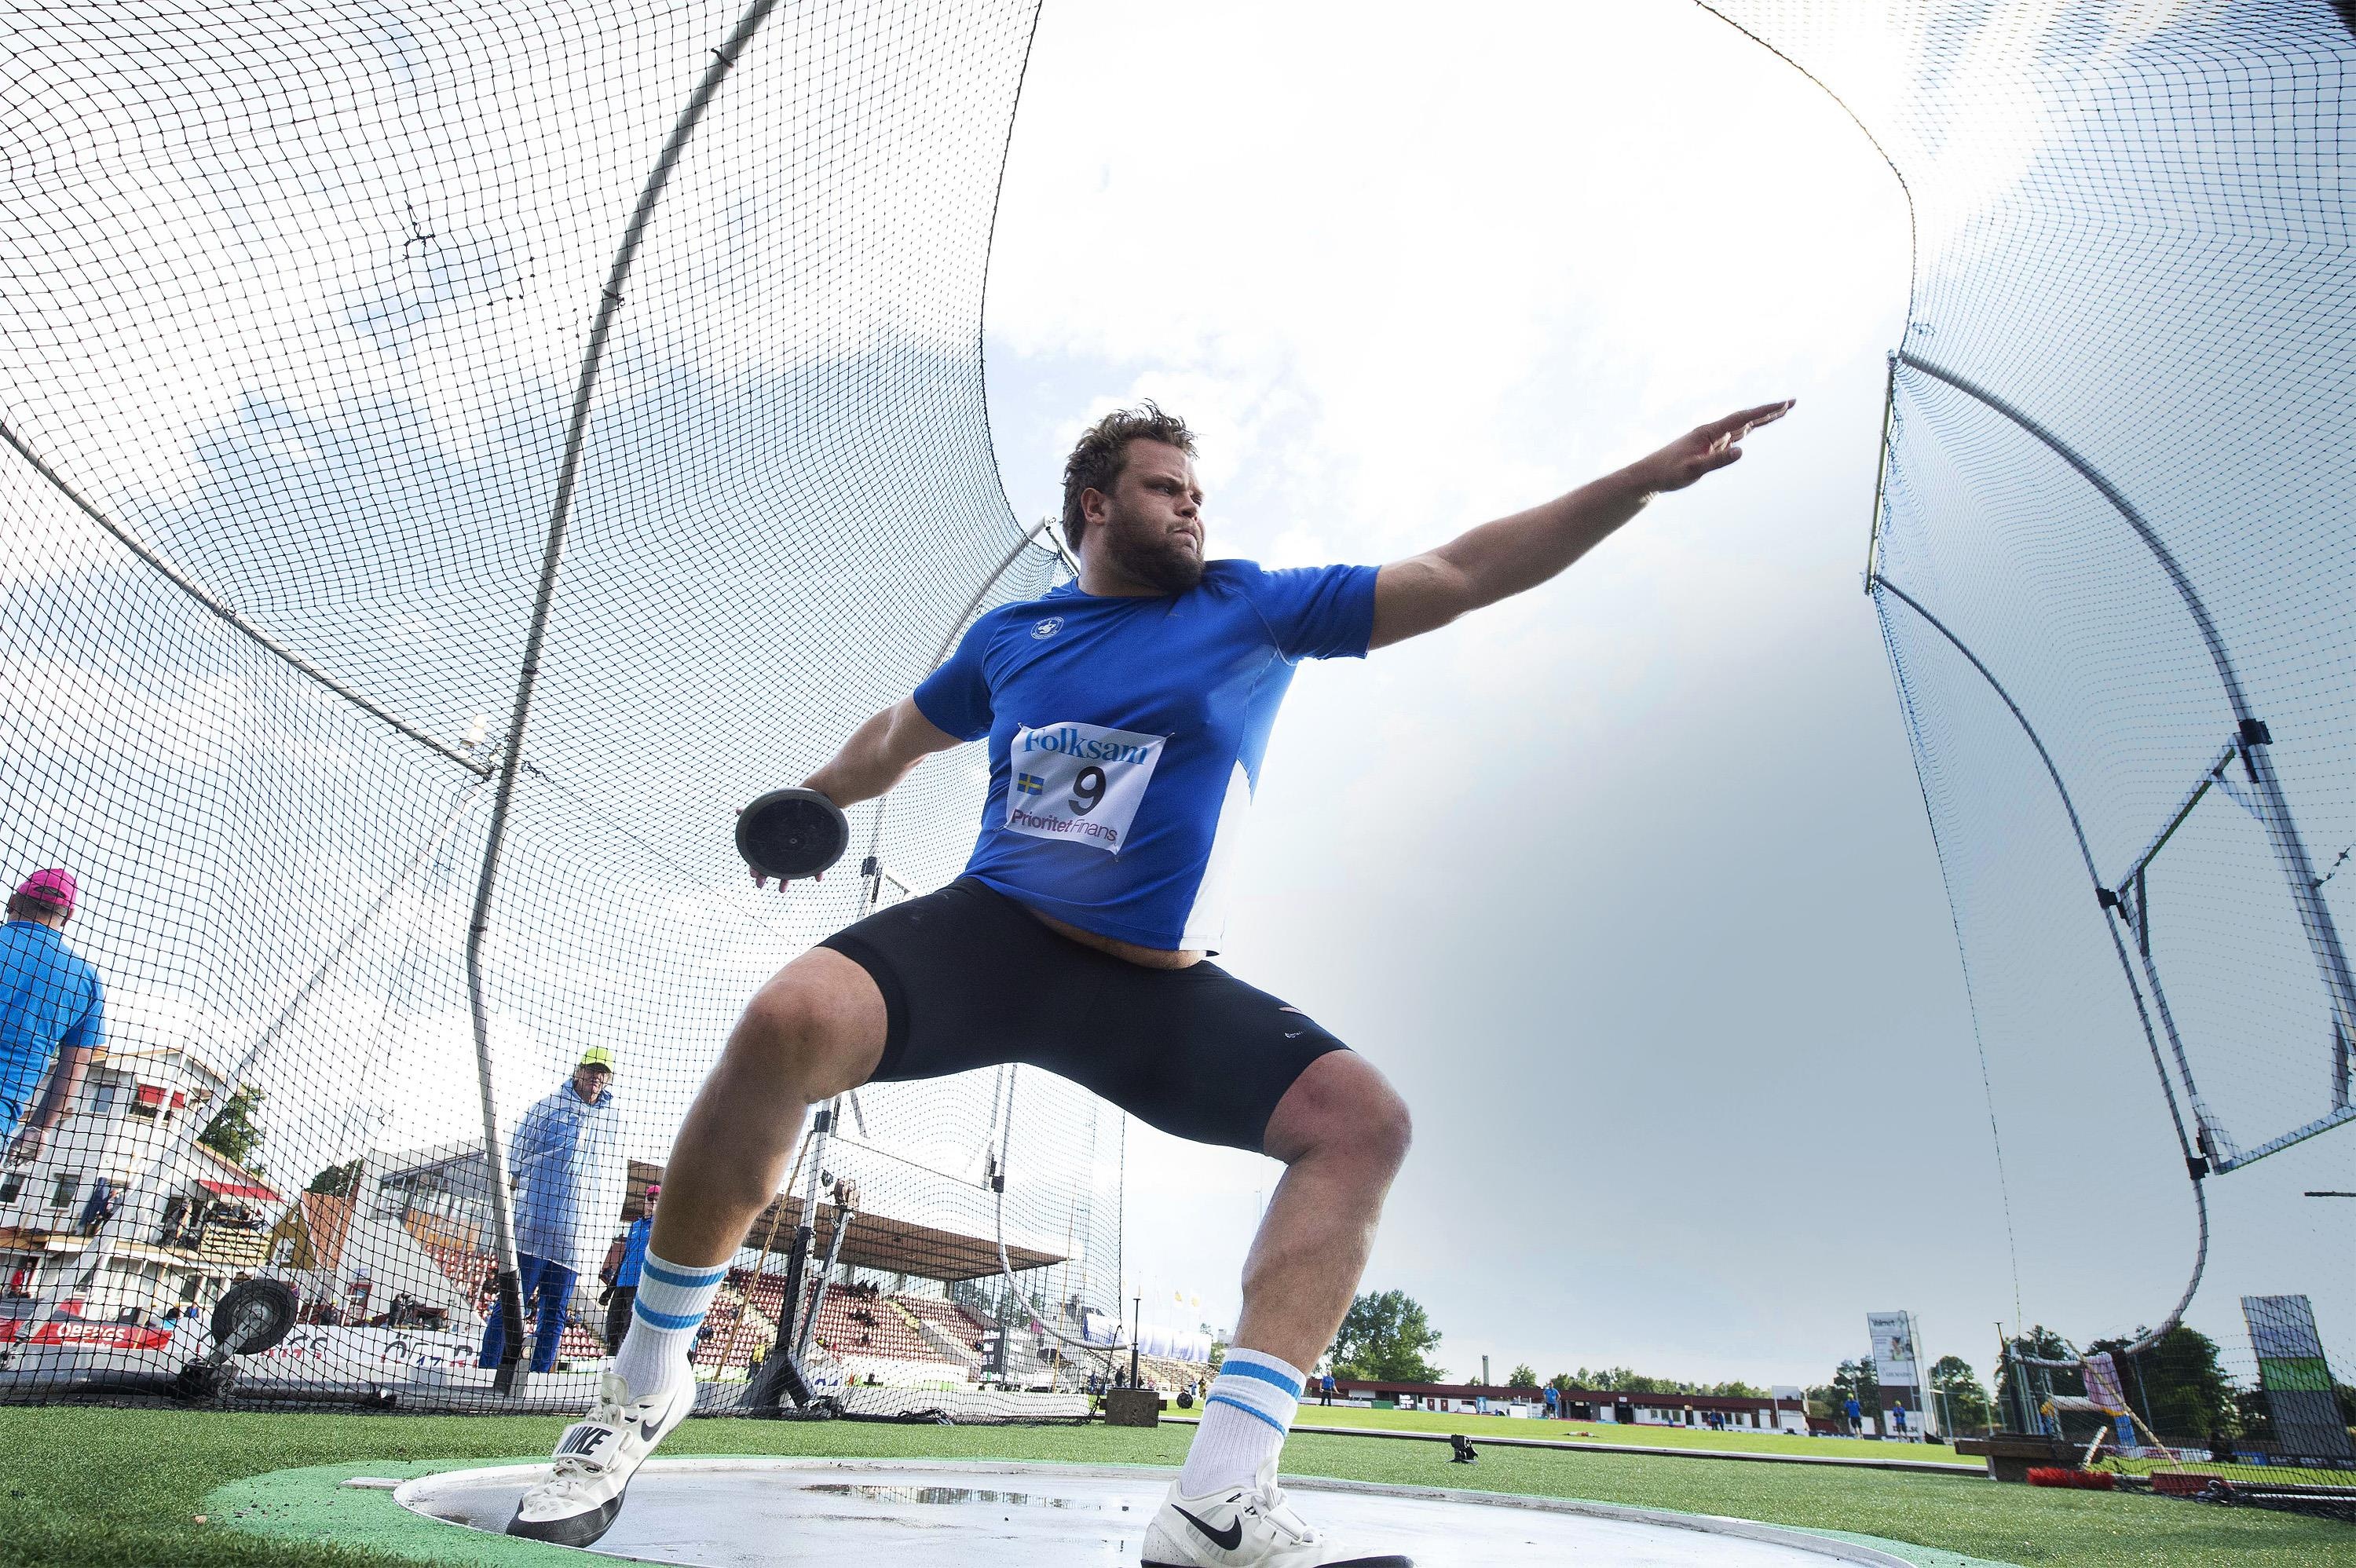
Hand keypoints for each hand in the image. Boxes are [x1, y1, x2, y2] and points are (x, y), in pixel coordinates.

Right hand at [8, 1125, 46, 1163]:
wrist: (36, 1130)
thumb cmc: (24, 1136)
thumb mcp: (14, 1145)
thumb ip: (10, 1153)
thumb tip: (5, 1164)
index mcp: (17, 1153)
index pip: (12, 1161)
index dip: (10, 1163)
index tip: (8, 1164)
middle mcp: (23, 1155)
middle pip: (19, 1164)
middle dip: (17, 1165)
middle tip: (15, 1163)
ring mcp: (30, 1155)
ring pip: (26, 1163)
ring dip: (23, 1165)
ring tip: (20, 1165)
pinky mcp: (38, 1154)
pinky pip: (35, 1161)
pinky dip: (31, 1162)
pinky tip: (28, 1162)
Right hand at [739, 798, 828, 892]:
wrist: (810, 810)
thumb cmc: (786, 813)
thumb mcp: (768, 813)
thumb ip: (752, 813)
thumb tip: (737, 810)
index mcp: (773, 847)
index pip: (760, 860)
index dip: (755, 868)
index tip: (752, 874)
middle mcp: (784, 854)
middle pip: (771, 869)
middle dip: (764, 877)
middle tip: (759, 885)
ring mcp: (799, 857)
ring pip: (791, 872)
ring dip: (785, 881)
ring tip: (781, 890)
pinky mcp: (815, 855)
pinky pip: (817, 866)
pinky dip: (818, 872)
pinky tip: (818, 878)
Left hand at [1631, 400, 1793, 493]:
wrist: (1649, 475)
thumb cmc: (1668, 473)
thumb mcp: (1692, 470)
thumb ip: (1716, 461)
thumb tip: (1742, 451)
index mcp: (1709, 432)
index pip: (1743, 418)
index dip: (1764, 411)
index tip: (1784, 404)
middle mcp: (1712, 432)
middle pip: (1746, 418)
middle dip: (1769, 411)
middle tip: (1792, 402)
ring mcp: (1711, 439)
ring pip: (1742, 426)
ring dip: (1761, 418)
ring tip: (1780, 411)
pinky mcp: (1708, 447)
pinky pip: (1733, 436)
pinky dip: (1747, 429)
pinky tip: (1753, 427)